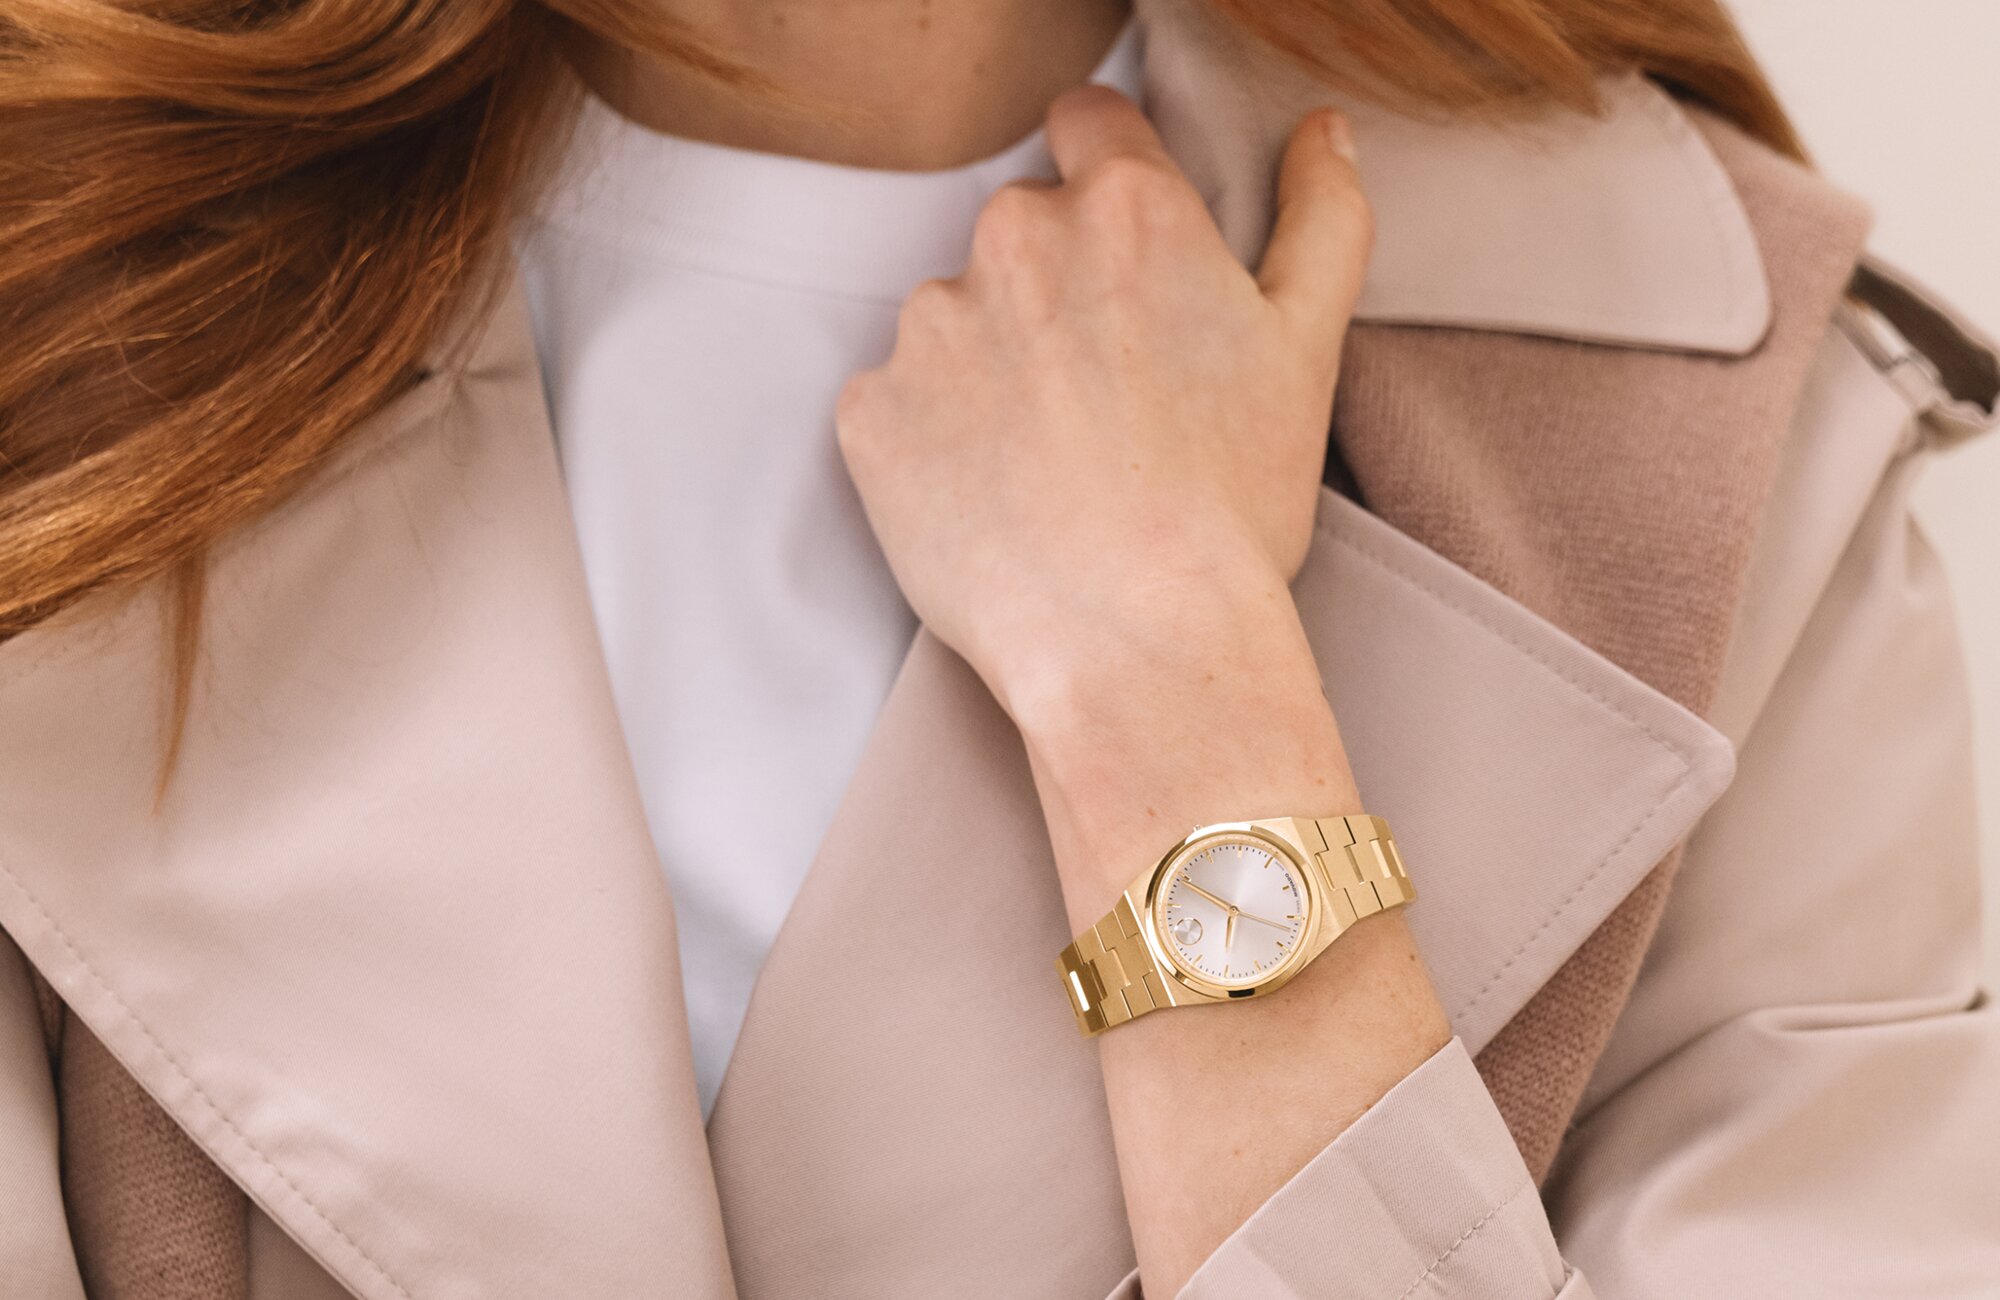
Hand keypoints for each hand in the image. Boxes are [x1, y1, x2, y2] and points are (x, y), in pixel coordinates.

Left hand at [836, 88, 1371, 721]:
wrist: (1137, 643)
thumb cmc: (1231, 508)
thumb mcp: (1307, 352)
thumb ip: (1322, 220)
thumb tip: (1325, 133)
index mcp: (1126, 209)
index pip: (1088, 124)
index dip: (1106, 179)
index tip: (1118, 256)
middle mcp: (1016, 241)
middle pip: (1022, 231)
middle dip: (1054, 291)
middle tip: (1104, 399)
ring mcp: (931, 326)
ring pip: (954, 319)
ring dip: (988, 368)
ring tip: (1048, 465)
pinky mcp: (871, 410)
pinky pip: (896, 405)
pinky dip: (931, 442)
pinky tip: (990, 501)